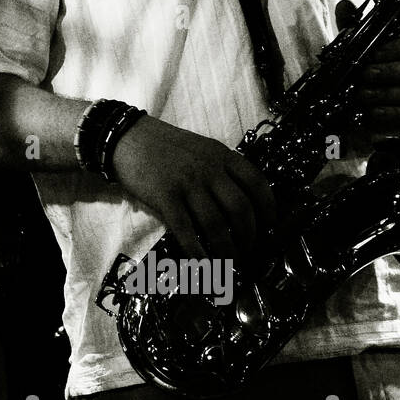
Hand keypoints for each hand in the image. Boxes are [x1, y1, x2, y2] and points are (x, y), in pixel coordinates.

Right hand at [110, 115, 274, 262]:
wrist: (128, 137)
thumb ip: (220, 168)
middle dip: (249, 235)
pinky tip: (203, 262)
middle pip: (240, 208)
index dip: (269, 208)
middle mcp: (209, 169)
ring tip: (229, 260)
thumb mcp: (201, 148)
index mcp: (222, 156)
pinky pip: (186, 230)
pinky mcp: (165, 197)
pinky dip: (198, 250)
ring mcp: (187, 184)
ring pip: (216, 224)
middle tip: (248, 249)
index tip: (270, 225)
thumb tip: (239, 200)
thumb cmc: (165, 145)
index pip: (257, 183)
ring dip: (227, 248)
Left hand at [336, 0, 399, 142]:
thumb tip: (344, 5)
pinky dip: (391, 114)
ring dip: (385, 94)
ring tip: (362, 96)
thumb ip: (352, 28)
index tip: (372, 55)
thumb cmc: (370, 75)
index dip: (393, 49)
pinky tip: (374, 113)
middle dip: (388, 72)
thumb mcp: (357, 50)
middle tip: (366, 75)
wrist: (374, 108)